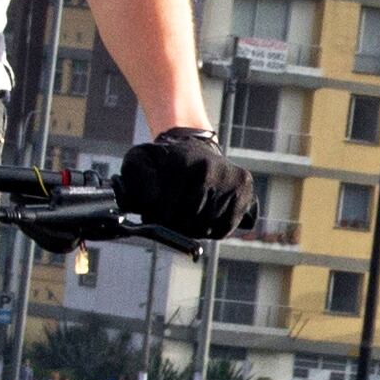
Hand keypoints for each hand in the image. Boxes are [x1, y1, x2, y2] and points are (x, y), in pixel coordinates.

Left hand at [116, 127, 256, 240]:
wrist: (195, 149)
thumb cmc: (166, 161)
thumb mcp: (140, 160)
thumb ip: (135, 176)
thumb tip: (152, 199)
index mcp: (182, 164)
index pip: (167, 212)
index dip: (159, 218)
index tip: (157, 211)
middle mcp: (209, 170)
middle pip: (187, 222)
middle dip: (176, 224)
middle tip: (174, 214)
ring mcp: (229, 179)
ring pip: (206, 227)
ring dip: (194, 228)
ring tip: (189, 213)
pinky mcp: (244, 188)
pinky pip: (224, 228)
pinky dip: (213, 230)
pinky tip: (206, 215)